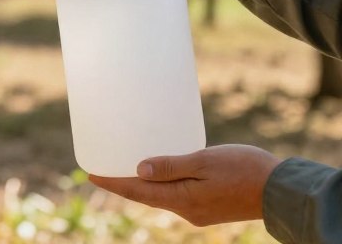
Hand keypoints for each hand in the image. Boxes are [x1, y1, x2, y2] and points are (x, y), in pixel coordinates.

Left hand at [90, 145, 280, 226]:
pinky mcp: (210, 207)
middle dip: (124, 184)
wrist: (282, 190)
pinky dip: (163, 185)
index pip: (137, 192)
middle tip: (103, 170)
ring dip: (144, 185)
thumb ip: (171, 166)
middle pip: (147, 197)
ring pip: (162, 197)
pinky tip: (161, 172)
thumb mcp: (204, 162)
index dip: (113, 183)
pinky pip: (178, 195)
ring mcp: (199, 211)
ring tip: (126, 169)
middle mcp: (187, 210)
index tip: (91, 175)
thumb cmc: (244, 170)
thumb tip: (139, 170)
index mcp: (182, 200)